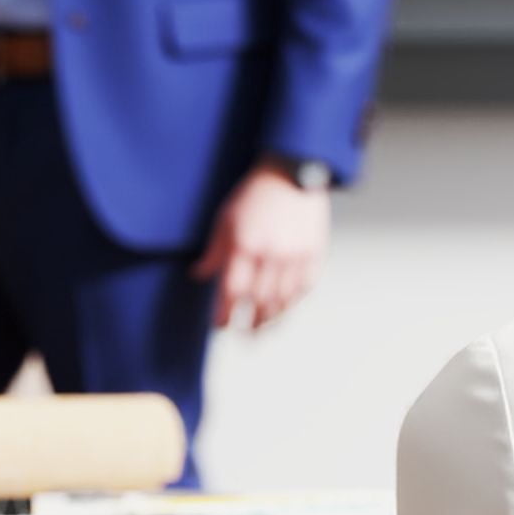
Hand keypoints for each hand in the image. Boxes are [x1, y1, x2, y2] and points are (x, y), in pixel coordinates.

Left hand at [199, 164, 328, 328]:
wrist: (292, 176)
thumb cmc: (255, 195)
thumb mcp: (225, 219)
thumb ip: (214, 251)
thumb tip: (199, 275)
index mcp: (245, 246)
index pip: (232, 292)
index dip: (225, 314)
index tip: (220, 325)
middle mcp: (271, 256)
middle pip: (259, 303)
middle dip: (250, 325)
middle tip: (244, 338)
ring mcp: (296, 257)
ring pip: (283, 301)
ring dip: (272, 321)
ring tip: (263, 332)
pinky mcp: (314, 255)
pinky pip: (304, 289)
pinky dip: (293, 303)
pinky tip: (284, 310)